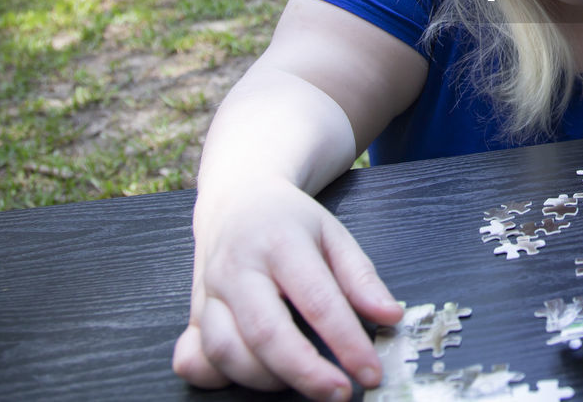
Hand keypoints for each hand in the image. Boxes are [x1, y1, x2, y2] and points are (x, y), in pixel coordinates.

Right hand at [172, 177, 403, 400]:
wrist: (236, 199)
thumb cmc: (289, 222)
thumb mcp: (334, 235)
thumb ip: (361, 277)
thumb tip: (390, 317)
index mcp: (280, 242)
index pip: (318, 300)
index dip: (347, 342)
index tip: (370, 372)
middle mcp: (237, 269)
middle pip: (265, 333)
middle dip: (305, 373)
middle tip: (339, 393)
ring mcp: (208, 292)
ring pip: (226, 351)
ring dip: (266, 379)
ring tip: (303, 381)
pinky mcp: (191, 313)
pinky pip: (194, 358)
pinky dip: (218, 377)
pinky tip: (251, 375)